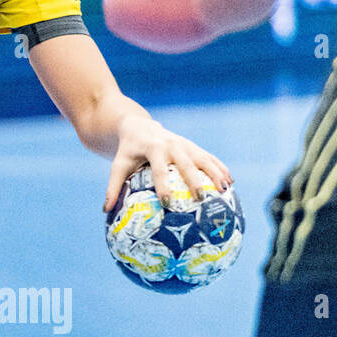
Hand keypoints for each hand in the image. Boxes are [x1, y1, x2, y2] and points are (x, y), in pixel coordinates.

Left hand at [104, 114, 232, 210]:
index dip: (163, 185)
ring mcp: (185, 144)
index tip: (167, 203)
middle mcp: (171, 144)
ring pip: (203, 158)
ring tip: (226, 190)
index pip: (158, 169)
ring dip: (215, 173)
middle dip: (194, 180)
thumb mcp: (118, 165)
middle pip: (185, 163)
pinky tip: (231, 182)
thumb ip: (113, 186)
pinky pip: (209, 157)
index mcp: (153, 148)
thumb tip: (105, 210)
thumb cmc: (127, 150)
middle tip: (202, 199)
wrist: (138, 126)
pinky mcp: (193, 146)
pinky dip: (220, 168)